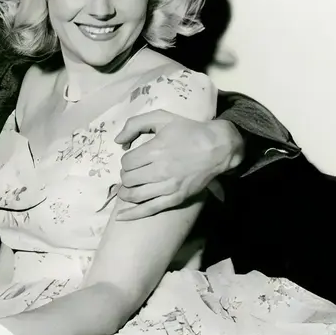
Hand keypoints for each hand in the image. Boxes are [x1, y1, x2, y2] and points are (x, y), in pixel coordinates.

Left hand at [114, 111, 243, 219]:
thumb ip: (135, 124)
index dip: (126, 161)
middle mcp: (160, 170)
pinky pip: (150, 209)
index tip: (133, 159)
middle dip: (126, 176)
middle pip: (128, 179)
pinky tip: (121, 217)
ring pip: (135, 195)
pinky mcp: (176, 198)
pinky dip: (132, 214)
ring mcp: (169, 187)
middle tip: (132, 173)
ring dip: (126, 193)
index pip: (126, 163)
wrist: (218, 147)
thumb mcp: (161, 117)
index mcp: (155, 150)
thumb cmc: (188, 131)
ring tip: (126, 190)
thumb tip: (117, 141)